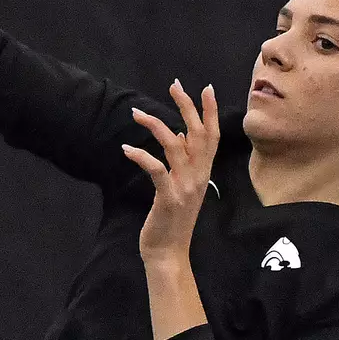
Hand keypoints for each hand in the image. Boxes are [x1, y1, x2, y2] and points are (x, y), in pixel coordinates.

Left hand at [121, 82, 219, 265]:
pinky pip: (156, 170)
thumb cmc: (172, 220)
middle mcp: (198, 177)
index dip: (210, 112)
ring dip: (155, 125)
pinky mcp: (168, 198)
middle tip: (174, 86)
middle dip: (187, 107)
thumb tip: (179, 135)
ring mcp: (185, 188)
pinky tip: (126, 149)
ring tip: (136, 113)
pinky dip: (141, 156)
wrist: (168, 254)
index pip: (212, 136)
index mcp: (203, 173)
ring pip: (175, 146)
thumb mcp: (182, 188)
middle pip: (198, 134)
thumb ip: (184, 162)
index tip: (205, 88)